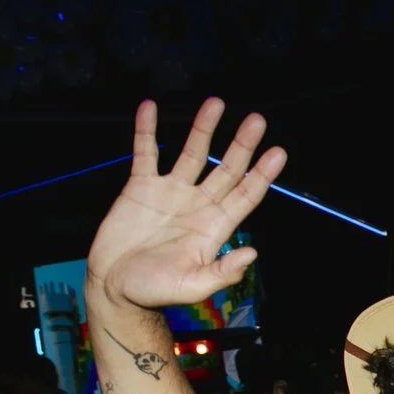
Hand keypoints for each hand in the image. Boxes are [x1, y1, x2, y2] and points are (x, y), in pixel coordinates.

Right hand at [86, 98, 286, 310]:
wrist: (115, 287)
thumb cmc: (154, 290)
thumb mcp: (192, 286)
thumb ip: (222, 272)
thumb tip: (252, 254)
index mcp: (214, 226)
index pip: (246, 194)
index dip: (262, 174)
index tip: (278, 152)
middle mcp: (198, 204)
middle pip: (226, 168)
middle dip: (242, 144)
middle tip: (257, 120)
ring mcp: (170, 192)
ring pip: (192, 153)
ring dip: (203, 129)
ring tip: (215, 103)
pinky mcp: (140, 187)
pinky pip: (146, 152)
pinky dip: (147, 130)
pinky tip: (150, 107)